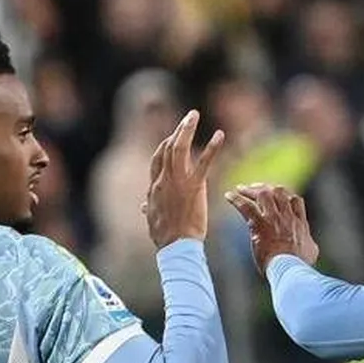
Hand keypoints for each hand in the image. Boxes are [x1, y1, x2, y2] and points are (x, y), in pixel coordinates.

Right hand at [144, 110, 224, 248]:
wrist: (176, 246)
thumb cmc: (166, 237)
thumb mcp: (152, 220)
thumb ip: (149, 208)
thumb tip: (143, 205)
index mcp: (154, 188)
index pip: (157, 160)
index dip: (164, 145)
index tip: (173, 136)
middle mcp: (163, 181)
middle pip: (166, 148)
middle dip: (176, 131)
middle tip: (188, 118)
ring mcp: (178, 182)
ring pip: (179, 149)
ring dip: (186, 130)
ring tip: (193, 115)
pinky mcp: (194, 186)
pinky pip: (203, 163)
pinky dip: (212, 147)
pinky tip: (220, 135)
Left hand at [224, 184, 318, 274]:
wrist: (290, 267)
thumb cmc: (300, 264)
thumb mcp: (311, 251)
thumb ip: (308, 243)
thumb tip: (309, 245)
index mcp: (300, 222)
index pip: (295, 200)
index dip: (286, 195)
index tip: (277, 195)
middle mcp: (287, 216)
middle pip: (278, 192)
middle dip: (267, 188)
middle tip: (256, 188)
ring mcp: (273, 219)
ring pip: (263, 195)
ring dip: (251, 190)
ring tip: (241, 189)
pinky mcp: (259, 225)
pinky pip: (246, 207)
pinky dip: (236, 199)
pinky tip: (228, 196)